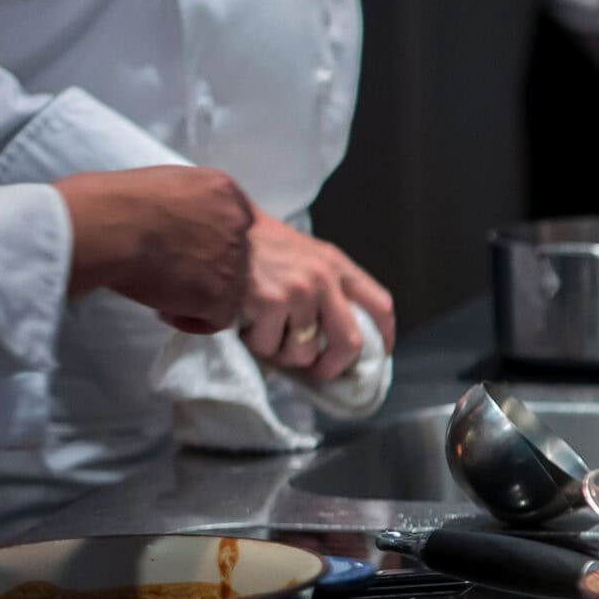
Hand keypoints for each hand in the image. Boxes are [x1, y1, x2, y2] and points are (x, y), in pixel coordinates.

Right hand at [55, 166, 254, 331]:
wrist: (103, 227)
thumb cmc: (111, 201)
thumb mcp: (163, 182)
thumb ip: (185, 202)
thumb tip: (176, 223)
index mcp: (223, 190)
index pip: (235, 222)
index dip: (209, 241)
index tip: (182, 249)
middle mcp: (237, 222)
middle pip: (236, 255)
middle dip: (206, 268)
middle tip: (170, 273)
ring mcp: (233, 258)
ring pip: (232, 287)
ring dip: (199, 295)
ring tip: (162, 294)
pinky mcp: (219, 292)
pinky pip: (220, 318)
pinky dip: (194, 320)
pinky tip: (166, 310)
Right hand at [240, 211, 396, 380]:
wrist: (215, 228)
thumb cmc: (256, 244)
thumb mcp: (304, 253)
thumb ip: (325, 284)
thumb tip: (334, 330)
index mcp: (337, 265)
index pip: (380, 305)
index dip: (383, 336)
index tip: (377, 354)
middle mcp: (325, 278)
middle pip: (350, 342)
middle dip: (333, 366)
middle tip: (316, 371)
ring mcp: (299, 292)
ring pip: (303, 352)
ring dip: (282, 354)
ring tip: (266, 334)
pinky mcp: (270, 303)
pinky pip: (268, 347)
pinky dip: (255, 345)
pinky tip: (245, 324)